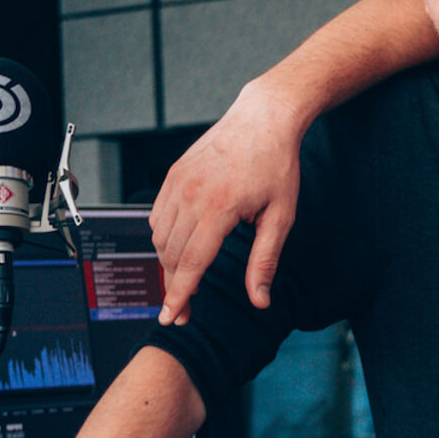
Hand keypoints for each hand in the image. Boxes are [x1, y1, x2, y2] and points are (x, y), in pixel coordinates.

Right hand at [149, 80, 307, 324]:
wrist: (263, 119)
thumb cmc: (278, 166)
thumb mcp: (281, 217)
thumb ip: (265, 261)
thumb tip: (261, 300)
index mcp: (219, 207)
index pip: (191, 262)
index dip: (180, 295)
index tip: (171, 318)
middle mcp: (190, 195)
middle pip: (171, 255)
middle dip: (174, 287)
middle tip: (184, 312)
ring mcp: (177, 183)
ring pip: (159, 238)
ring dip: (168, 264)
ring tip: (185, 282)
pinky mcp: (172, 176)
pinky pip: (157, 217)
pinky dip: (164, 239)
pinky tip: (180, 249)